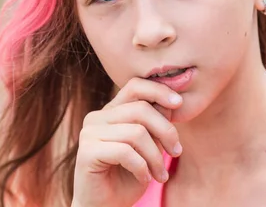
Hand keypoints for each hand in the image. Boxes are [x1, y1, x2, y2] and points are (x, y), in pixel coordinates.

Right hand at [71, 77, 183, 206]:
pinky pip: (125, 151)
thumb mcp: (149, 147)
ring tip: (160, 174)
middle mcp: (97, 117)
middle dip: (166, 131)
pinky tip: (145, 178)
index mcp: (111, 111)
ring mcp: (89, 133)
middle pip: (140, 109)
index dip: (159, 90)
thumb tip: (173, 101)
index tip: (179, 103)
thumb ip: (155, 124)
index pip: (135, 86)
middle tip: (176, 152)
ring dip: (156, 157)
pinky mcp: (86, 152)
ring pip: (136, 132)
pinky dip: (142, 167)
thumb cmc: (128, 178)